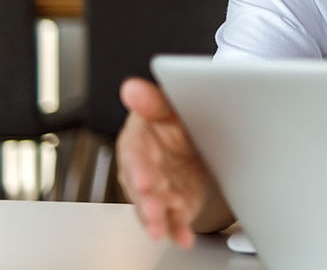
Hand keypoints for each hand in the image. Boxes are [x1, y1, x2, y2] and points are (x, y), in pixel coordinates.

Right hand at [117, 77, 229, 247]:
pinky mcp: (173, 205)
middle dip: (146, 199)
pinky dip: (177, 231)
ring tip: (161, 229)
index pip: (134, 154)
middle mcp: (143, 169)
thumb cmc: (174, 123)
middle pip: (141, 186)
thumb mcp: (168, 107)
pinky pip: (173, 221)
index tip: (143, 179)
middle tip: (154, 209)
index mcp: (138, 141)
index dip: (138, 168)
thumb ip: (152, 101)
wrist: (195, 140)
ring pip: (153, 207)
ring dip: (156, 219)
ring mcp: (158, 190)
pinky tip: (183, 238)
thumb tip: (131, 88)